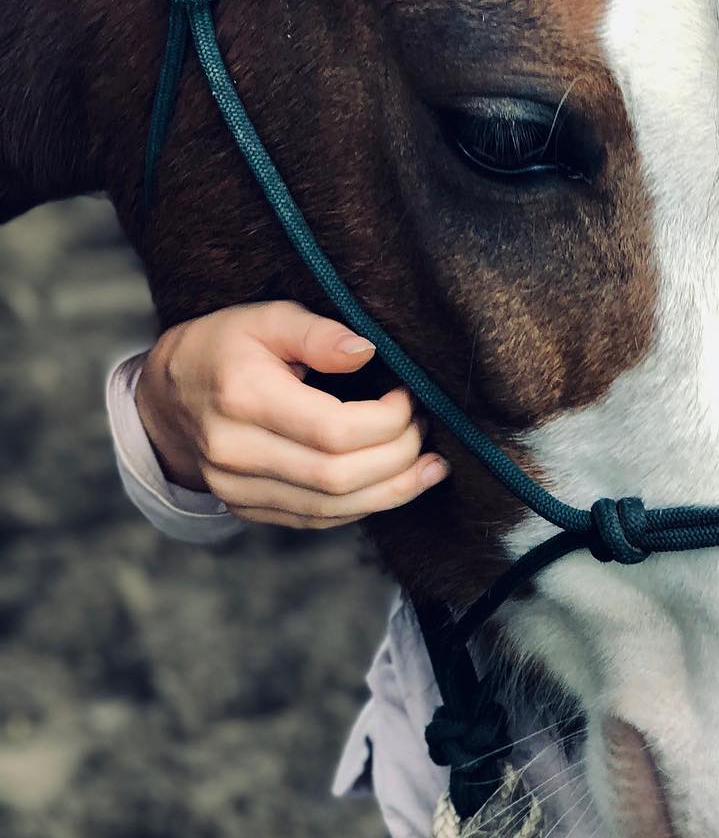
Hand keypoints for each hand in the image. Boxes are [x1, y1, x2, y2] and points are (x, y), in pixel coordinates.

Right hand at [135, 300, 448, 528]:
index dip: (386, 420)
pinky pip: (315, 519)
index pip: (333, 431)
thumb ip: (319, 333)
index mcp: (243, 399)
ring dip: (392, 491)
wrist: (169, 393)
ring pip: (330, 508)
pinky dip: (362, 506)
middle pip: (336, 476)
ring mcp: (236, 489)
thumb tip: (367, 352)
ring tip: (430, 467)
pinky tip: (394, 485)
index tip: (408, 396)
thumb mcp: (268, 318)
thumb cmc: (226, 346)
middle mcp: (235, 453)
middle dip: (397, 456)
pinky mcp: (245, 508)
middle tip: (424, 428)